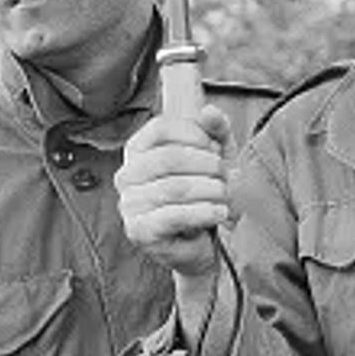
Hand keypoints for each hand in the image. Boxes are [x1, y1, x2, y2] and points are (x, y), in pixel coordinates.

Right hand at [116, 108, 236, 279]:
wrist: (204, 244)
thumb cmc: (205, 195)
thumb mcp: (216, 156)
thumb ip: (216, 130)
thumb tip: (208, 112)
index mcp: (139, 150)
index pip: (161, 129)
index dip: (194, 135)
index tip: (215, 147)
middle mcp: (127, 175)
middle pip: (169, 158)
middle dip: (207, 165)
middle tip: (227, 176)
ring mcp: (130, 204)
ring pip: (174, 188)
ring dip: (210, 191)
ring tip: (226, 196)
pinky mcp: (140, 231)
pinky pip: (173, 215)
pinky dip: (203, 212)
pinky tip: (219, 213)